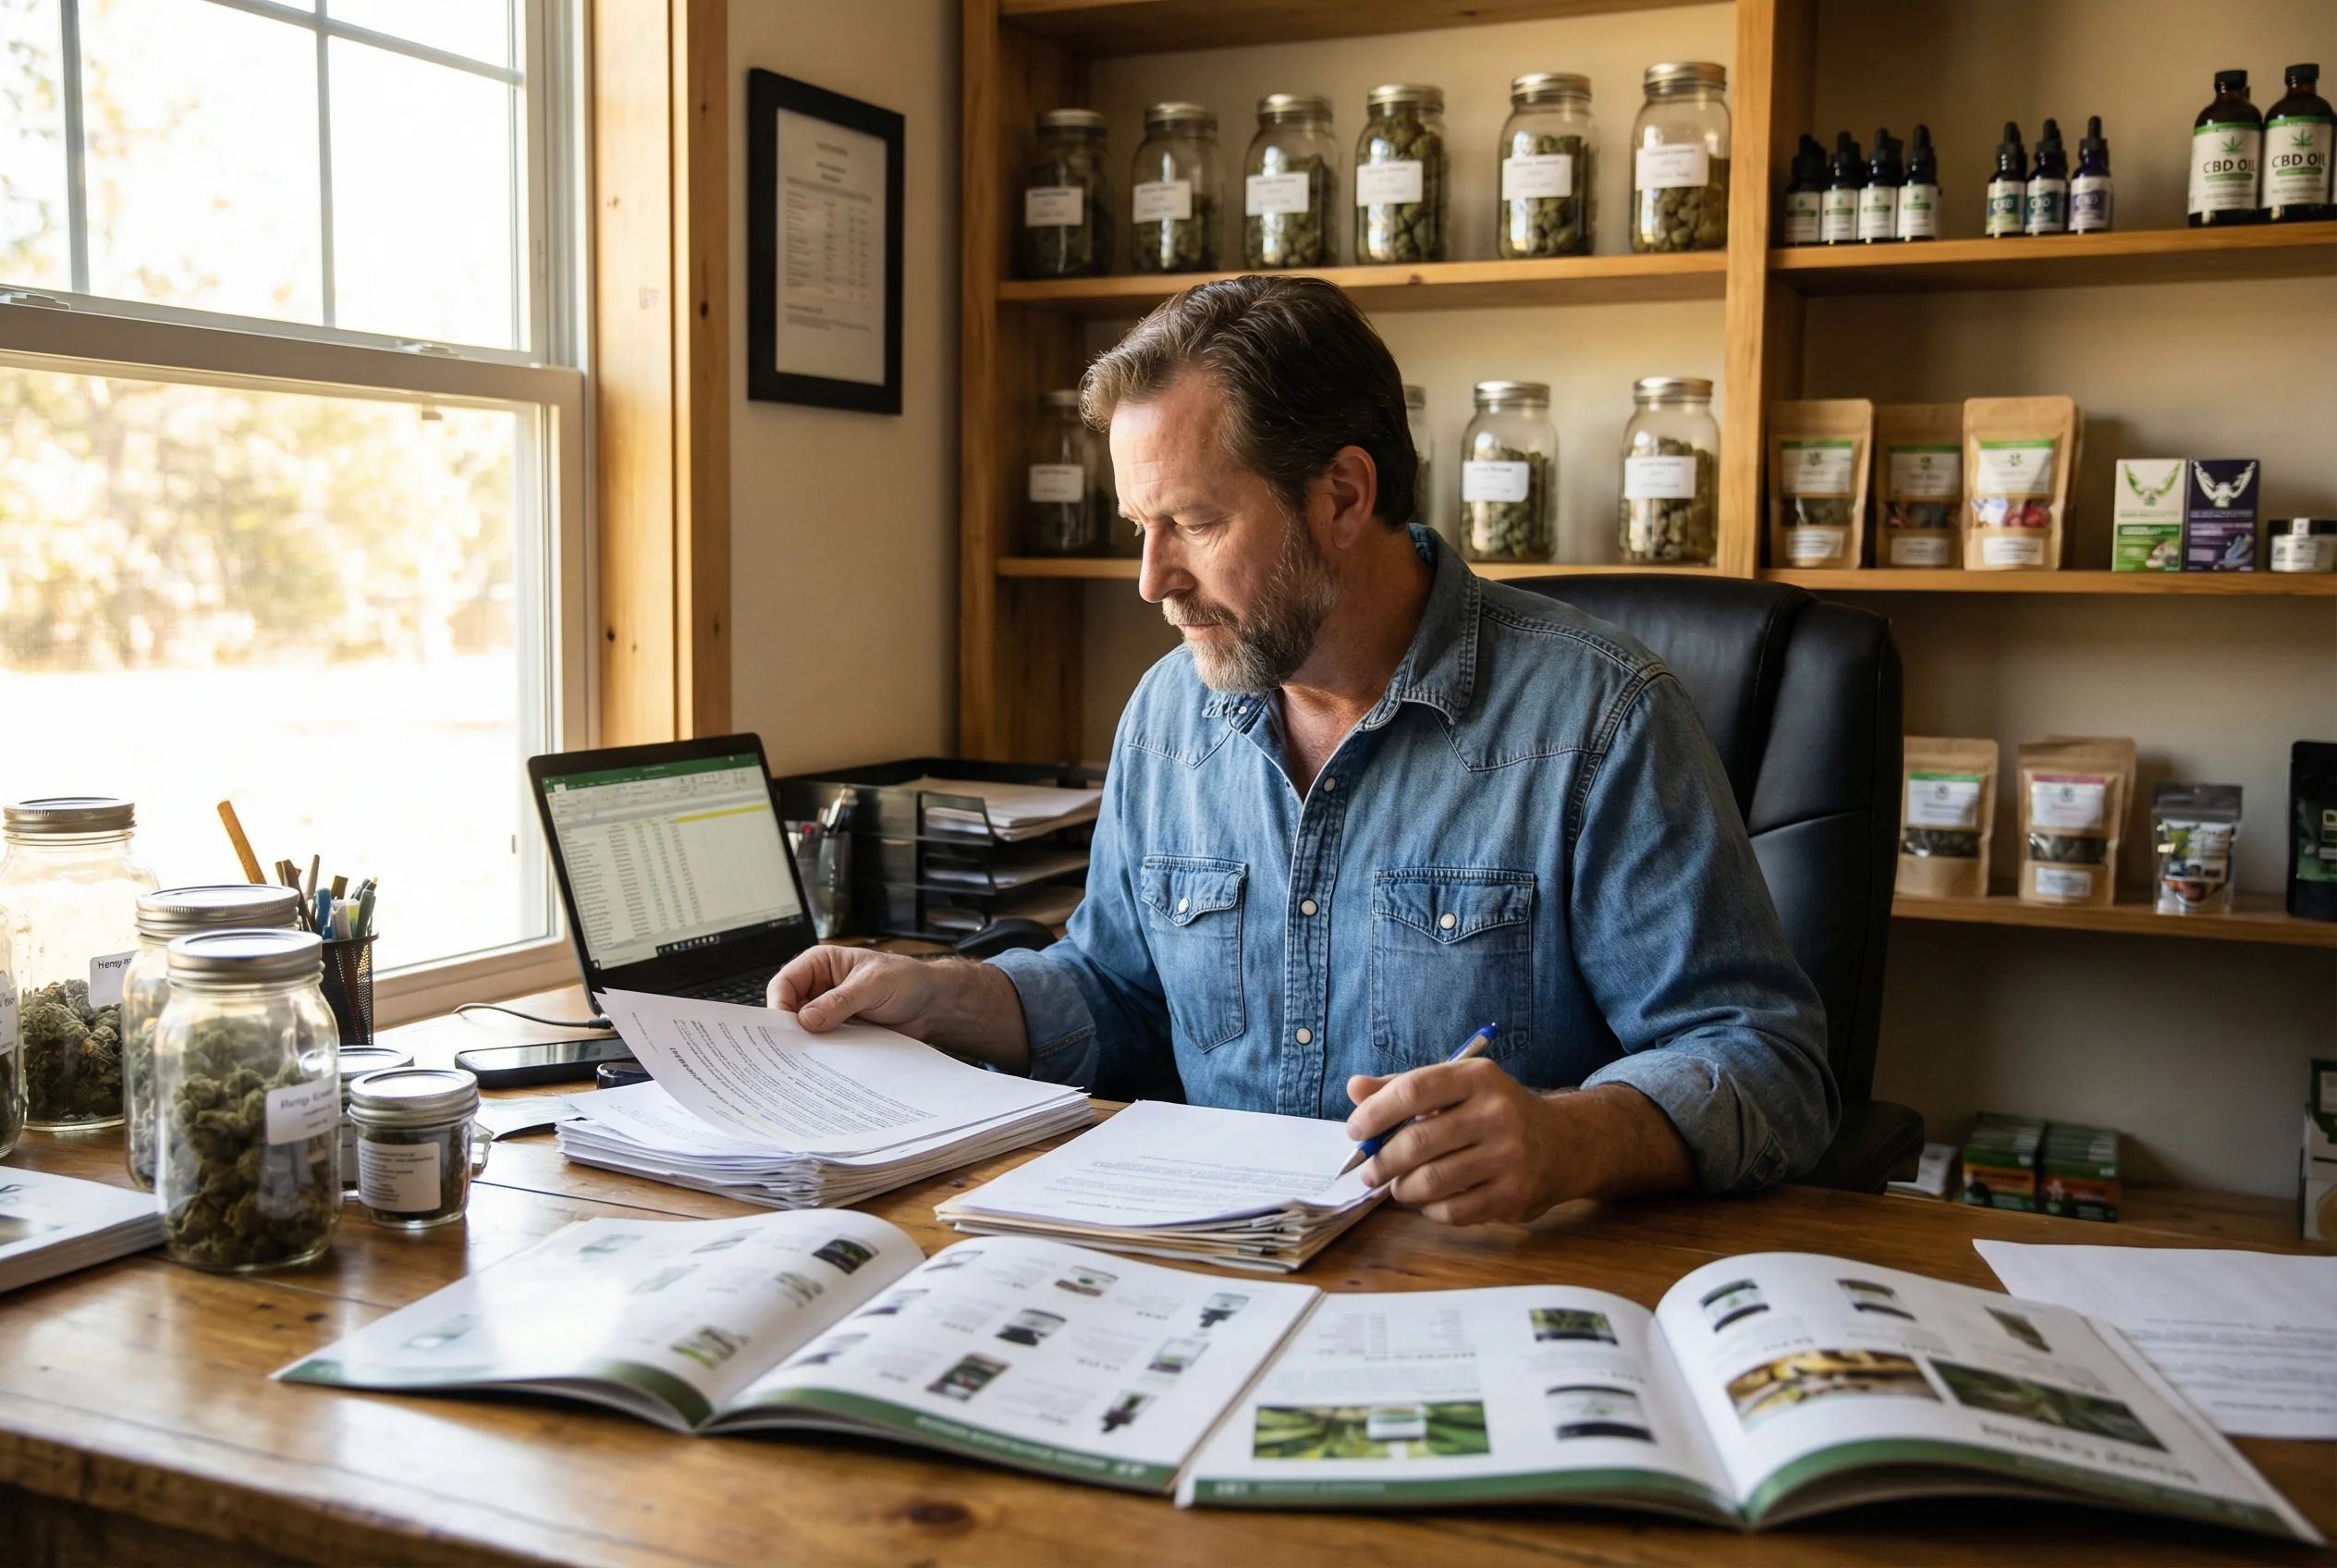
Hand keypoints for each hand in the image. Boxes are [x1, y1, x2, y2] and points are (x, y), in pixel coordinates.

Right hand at [770, 946, 1031, 1071]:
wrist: (934, 1005)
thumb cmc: (907, 981)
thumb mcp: (873, 985)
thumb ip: (840, 1002)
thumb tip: (806, 1020)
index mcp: (821, 964)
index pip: (785, 983)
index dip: (779, 1005)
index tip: (784, 1029)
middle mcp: (819, 988)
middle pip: (788, 1010)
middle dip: (788, 1030)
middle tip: (787, 1053)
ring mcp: (829, 1013)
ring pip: (803, 1032)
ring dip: (805, 1046)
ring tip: (803, 1065)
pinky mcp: (840, 1034)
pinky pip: (822, 1046)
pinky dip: (821, 1056)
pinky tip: (821, 1069)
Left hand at [1343, 1067, 1694, 1225]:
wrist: (1565, 1144)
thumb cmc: (1496, 1112)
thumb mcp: (1458, 1088)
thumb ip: (1405, 1087)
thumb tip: (1355, 1089)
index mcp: (1478, 1078)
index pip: (1414, 1090)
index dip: (1375, 1113)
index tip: (1355, 1131)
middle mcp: (1497, 1114)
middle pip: (1417, 1141)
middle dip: (1381, 1160)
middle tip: (1368, 1170)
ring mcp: (1509, 1157)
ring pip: (1431, 1181)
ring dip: (1402, 1189)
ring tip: (1397, 1186)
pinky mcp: (1514, 1195)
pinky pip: (1453, 1211)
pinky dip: (1430, 1209)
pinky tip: (1430, 1199)